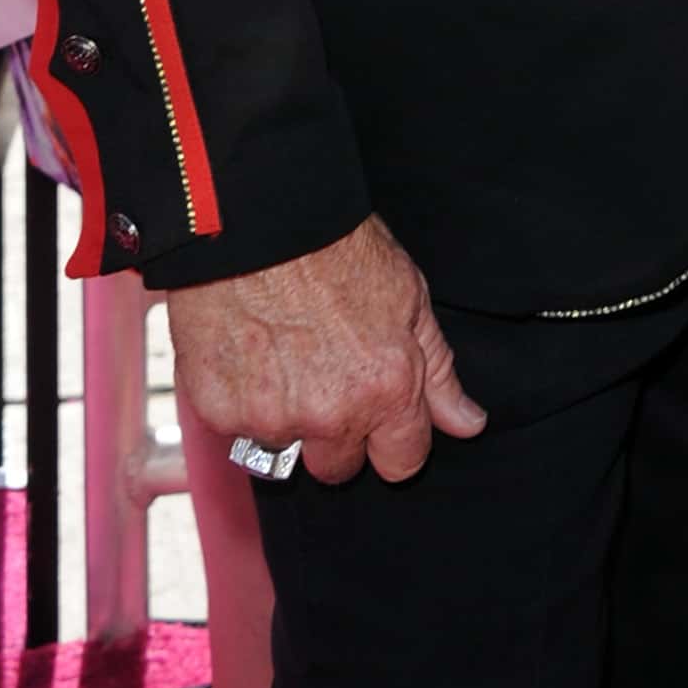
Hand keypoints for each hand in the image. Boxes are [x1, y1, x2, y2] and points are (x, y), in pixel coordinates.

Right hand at [169, 213, 486, 484]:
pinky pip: (235, 427)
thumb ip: (438, 374)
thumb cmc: (337, 249)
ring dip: (285, 416)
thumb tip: (469, 425)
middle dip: (336, 434)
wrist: (260, 220)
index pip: (401, 463)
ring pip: (284, 447)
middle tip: (323, 376)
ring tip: (282, 354)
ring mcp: (270, 418)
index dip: (392, 439)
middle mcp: (330, 415)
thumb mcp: (410, 299)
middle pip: (338, 467)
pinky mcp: (218, 411)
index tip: (380, 417)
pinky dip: (239, 399)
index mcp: (386, 390)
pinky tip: (247, 349)